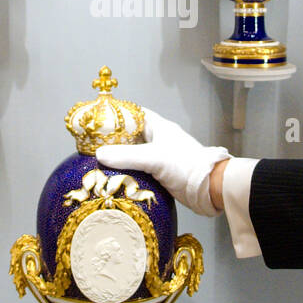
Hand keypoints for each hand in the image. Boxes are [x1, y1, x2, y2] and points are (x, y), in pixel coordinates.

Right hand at [95, 108, 229, 216]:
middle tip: (93, 146)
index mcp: (159, 128)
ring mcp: (160, 158)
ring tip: (99, 164)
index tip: (98, 121)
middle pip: (131, 136)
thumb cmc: (186, 165)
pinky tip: (115, 179)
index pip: (135, 114)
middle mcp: (159, 140)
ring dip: (120, 160)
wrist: (209, 188)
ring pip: (134, 156)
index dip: (117, 116)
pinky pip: (139, 171)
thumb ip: (126, 156)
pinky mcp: (161, 175)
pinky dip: (128, 174)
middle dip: (113, 141)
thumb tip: (99, 154)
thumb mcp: (154, 158)